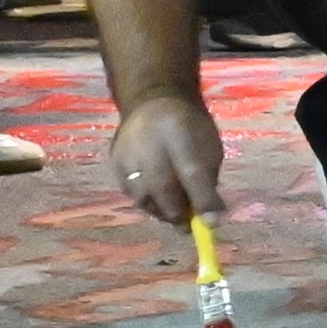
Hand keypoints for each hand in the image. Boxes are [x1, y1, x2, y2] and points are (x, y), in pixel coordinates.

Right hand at [110, 91, 225, 224]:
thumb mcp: (209, 148)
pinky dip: (146, 202)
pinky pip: (130, 192)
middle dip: (177, 212)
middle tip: (188, 226)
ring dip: (160, 211)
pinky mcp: (115, 161)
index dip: (202, 200)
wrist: (154, 101)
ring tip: (173, 213)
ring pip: (142, 195)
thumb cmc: (190, 129)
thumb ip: (208, 182)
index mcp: (181, 131)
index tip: (210, 225)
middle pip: (162, 187)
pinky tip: (157, 200)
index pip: (192, 172)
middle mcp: (150, 141)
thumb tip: (210, 220)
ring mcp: (128, 151)